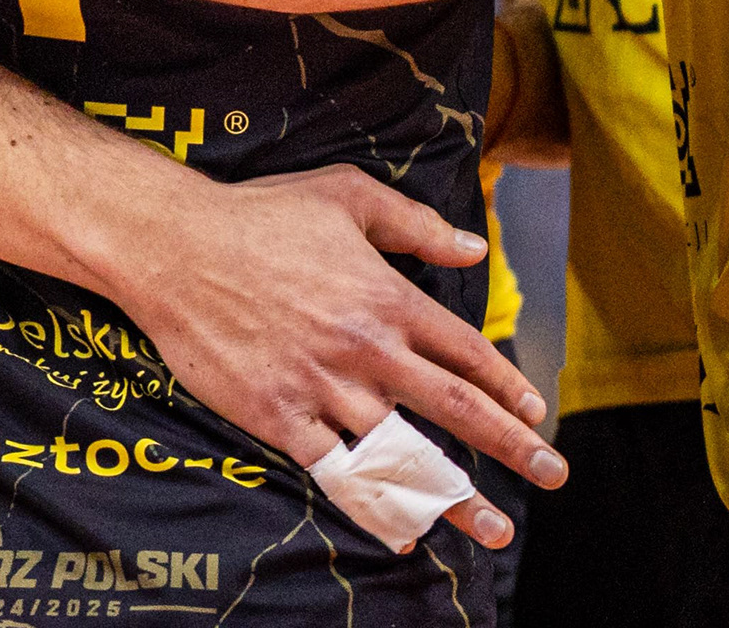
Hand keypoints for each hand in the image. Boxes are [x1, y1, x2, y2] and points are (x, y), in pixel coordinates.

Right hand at [87, 162, 560, 551]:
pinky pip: (339, 474)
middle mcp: (366, 349)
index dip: (508, 386)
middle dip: (514, 447)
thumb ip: (416, 224)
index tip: (537, 414)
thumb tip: (474, 246)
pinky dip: (376, 506)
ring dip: (455, 495)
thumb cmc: (259, 215)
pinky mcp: (281, 418)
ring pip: (405, 452)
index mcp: (387, 297)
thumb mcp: (346, 195)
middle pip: (456, 407)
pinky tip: (404, 533)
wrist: (174, 247)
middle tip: (554, 474)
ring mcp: (324, 388)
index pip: (467, 350)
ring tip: (493, 527)